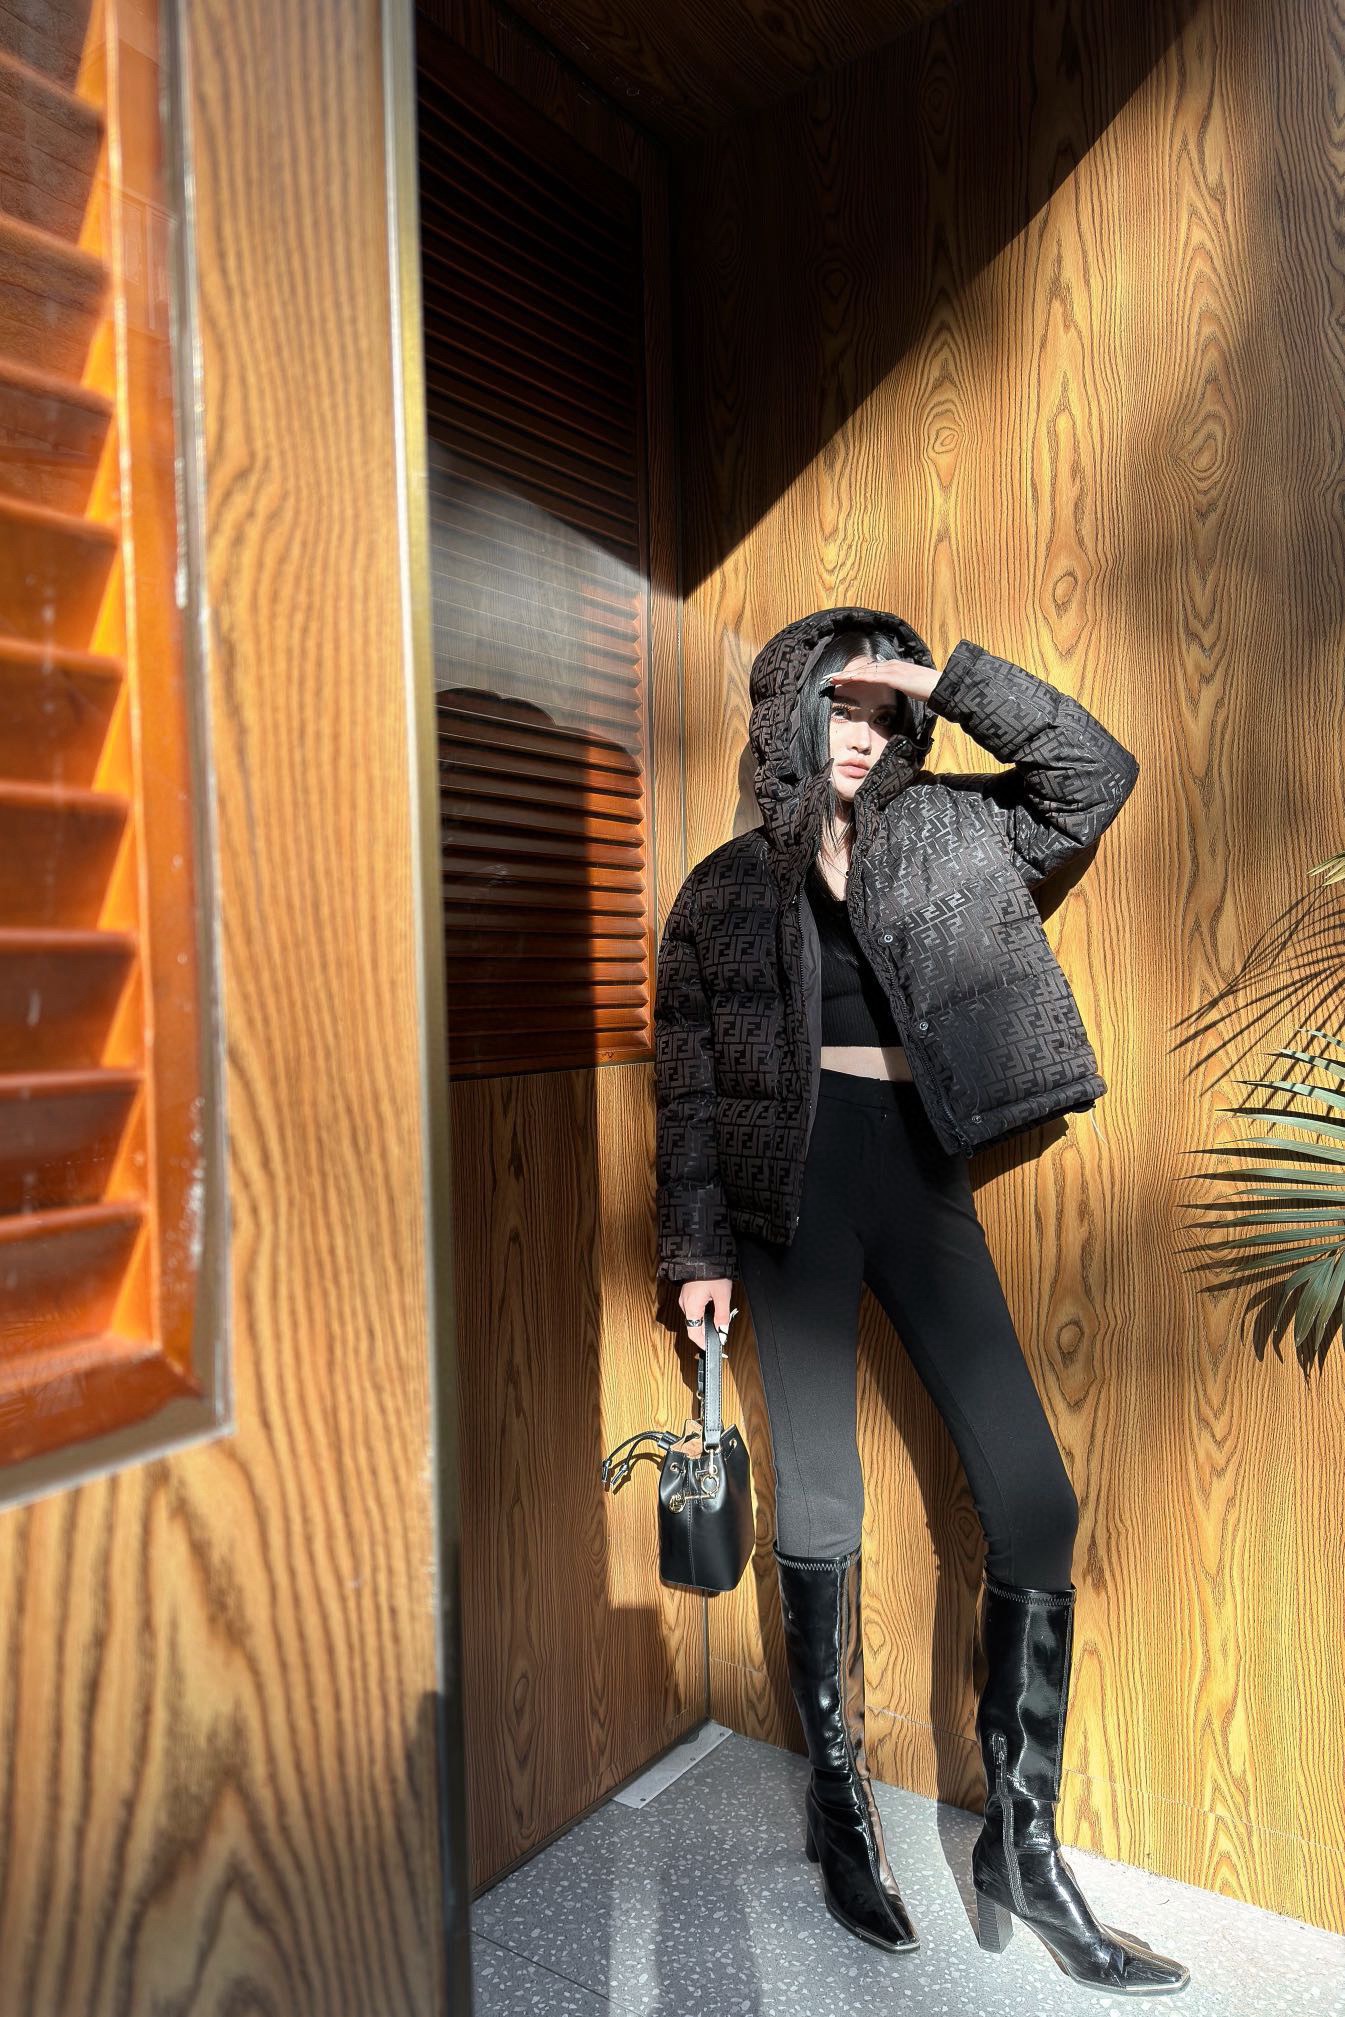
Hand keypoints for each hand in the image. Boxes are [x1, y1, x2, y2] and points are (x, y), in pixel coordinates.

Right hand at [679, 1278, 734, 1349]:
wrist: (702, 1252)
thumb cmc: (712, 1271)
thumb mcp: (722, 1295)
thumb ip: (722, 1316)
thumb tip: (722, 1332)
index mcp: (691, 1307)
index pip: (694, 1333)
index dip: (703, 1343)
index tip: (713, 1348)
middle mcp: (685, 1304)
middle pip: (694, 1326)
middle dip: (705, 1333)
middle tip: (720, 1336)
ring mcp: (684, 1298)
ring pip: (694, 1318)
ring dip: (704, 1323)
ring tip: (718, 1323)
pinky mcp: (687, 1293)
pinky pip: (693, 1309)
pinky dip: (702, 1314)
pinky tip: (712, 1311)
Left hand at [825, 660, 942, 703]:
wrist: (941, 686)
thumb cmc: (929, 689)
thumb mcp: (912, 686)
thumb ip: (902, 685)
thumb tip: (897, 688)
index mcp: (895, 667)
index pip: (871, 669)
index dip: (856, 673)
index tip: (843, 678)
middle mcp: (892, 665)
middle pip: (864, 668)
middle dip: (847, 673)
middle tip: (831, 678)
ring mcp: (892, 669)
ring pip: (864, 671)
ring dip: (847, 675)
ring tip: (833, 679)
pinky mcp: (893, 676)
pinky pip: (871, 676)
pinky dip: (857, 677)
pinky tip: (847, 680)